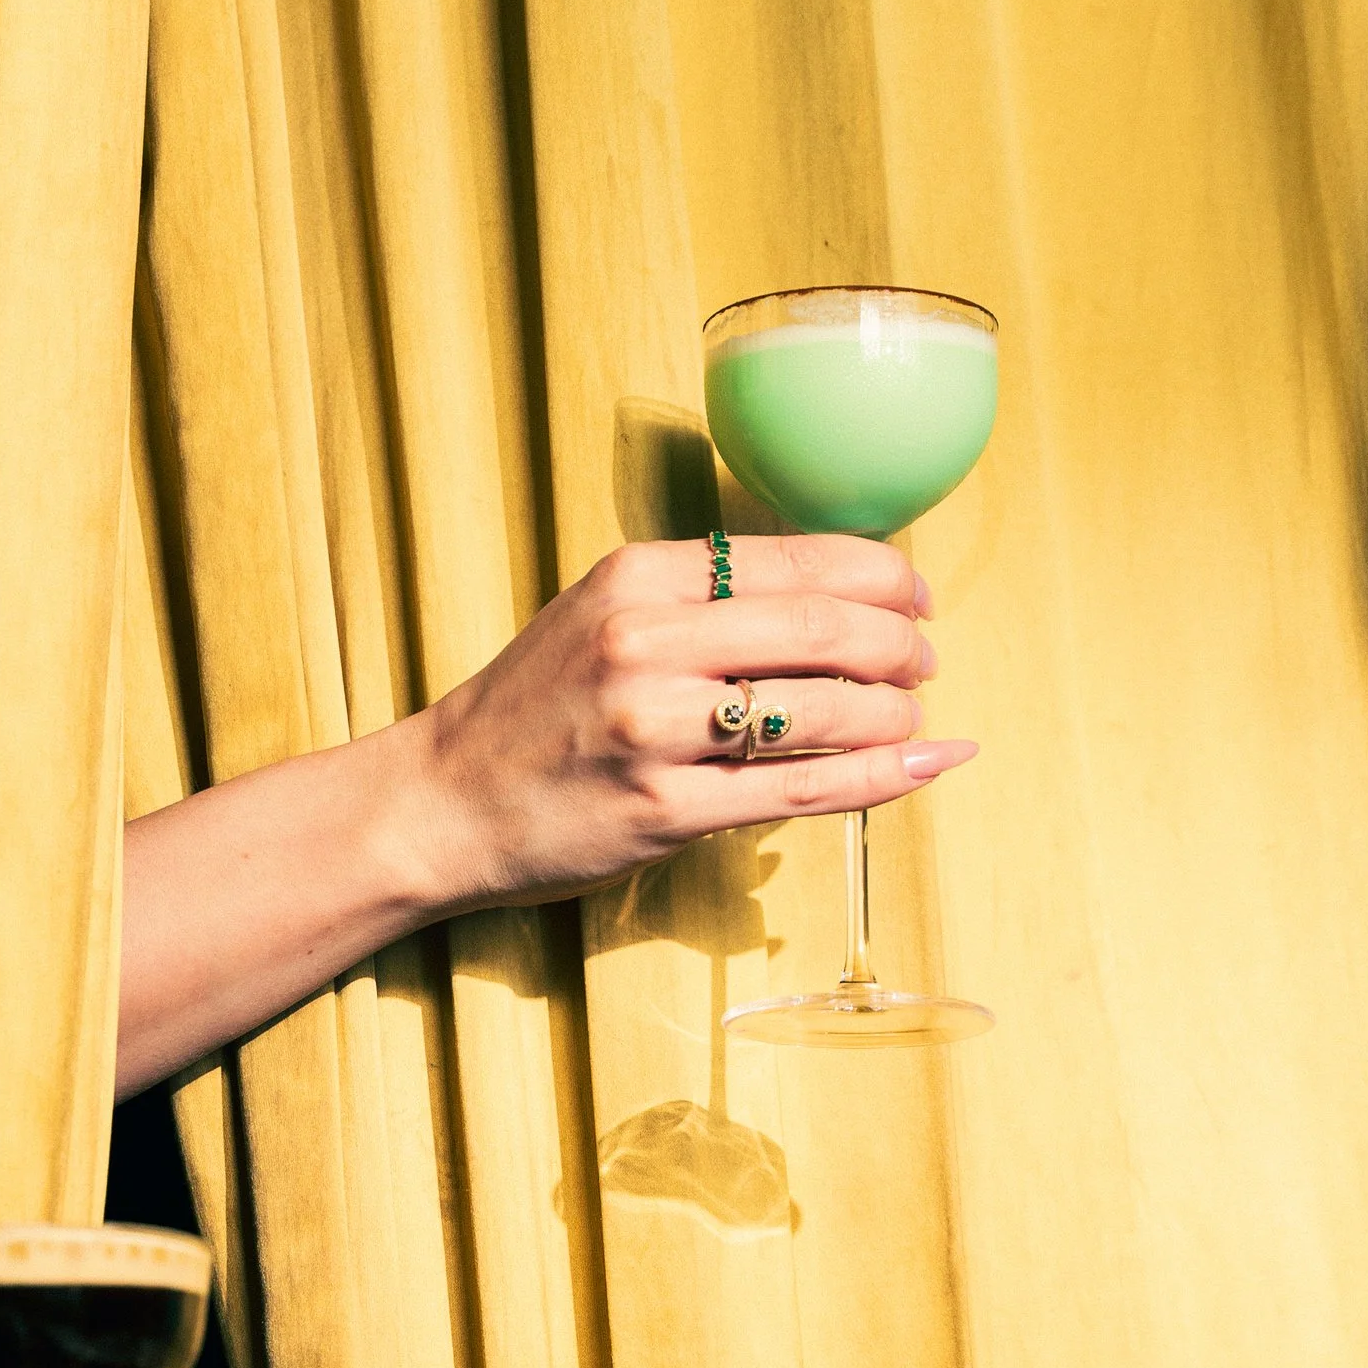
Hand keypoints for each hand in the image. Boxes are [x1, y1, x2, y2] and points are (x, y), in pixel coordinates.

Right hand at [408, 530, 974, 906]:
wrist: (442, 802)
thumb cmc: (535, 709)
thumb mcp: (601, 614)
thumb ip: (700, 596)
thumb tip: (835, 592)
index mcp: (636, 576)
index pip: (793, 558)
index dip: (880, 574)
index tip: (915, 596)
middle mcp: (645, 642)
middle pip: (821, 626)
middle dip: (899, 644)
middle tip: (925, 661)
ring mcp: (655, 729)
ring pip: (822, 709)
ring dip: (894, 714)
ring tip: (912, 719)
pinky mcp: (666, 809)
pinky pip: (801, 789)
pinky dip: (879, 778)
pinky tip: (924, 765)